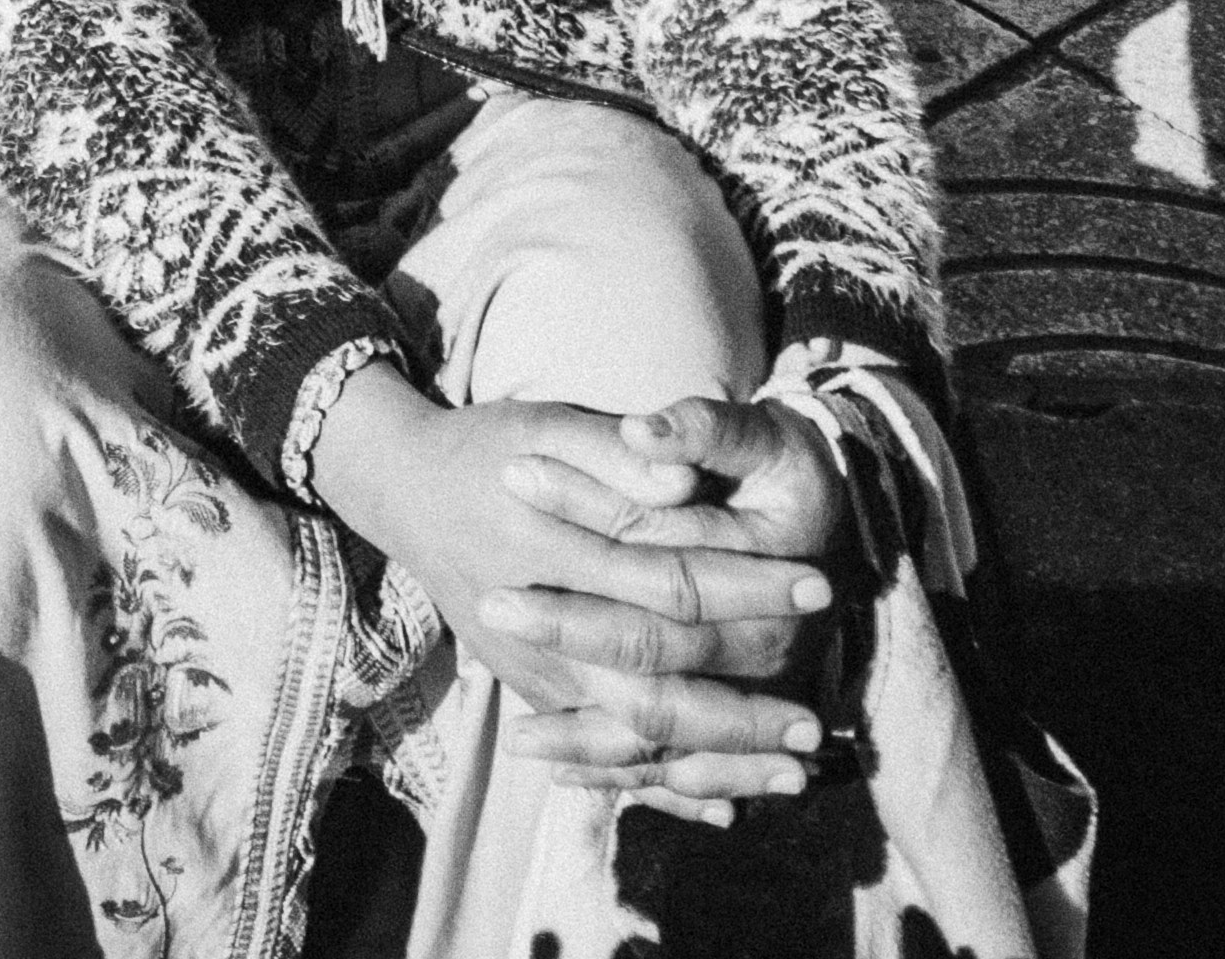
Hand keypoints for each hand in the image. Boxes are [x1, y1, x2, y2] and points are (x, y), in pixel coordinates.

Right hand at [308, 374, 831, 820]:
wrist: (408, 486)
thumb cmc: (492, 444)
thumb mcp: (551, 422)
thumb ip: (616, 453)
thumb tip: (684, 480)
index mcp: (551, 546)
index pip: (668, 577)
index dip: (746, 583)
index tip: (817, 586)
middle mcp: (539, 625)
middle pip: (652, 686)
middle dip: (739, 711)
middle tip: (816, 724)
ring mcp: (531, 671)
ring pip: (630, 737)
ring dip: (714, 762)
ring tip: (791, 776)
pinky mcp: (530, 692)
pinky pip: (600, 754)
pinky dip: (660, 785)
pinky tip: (722, 802)